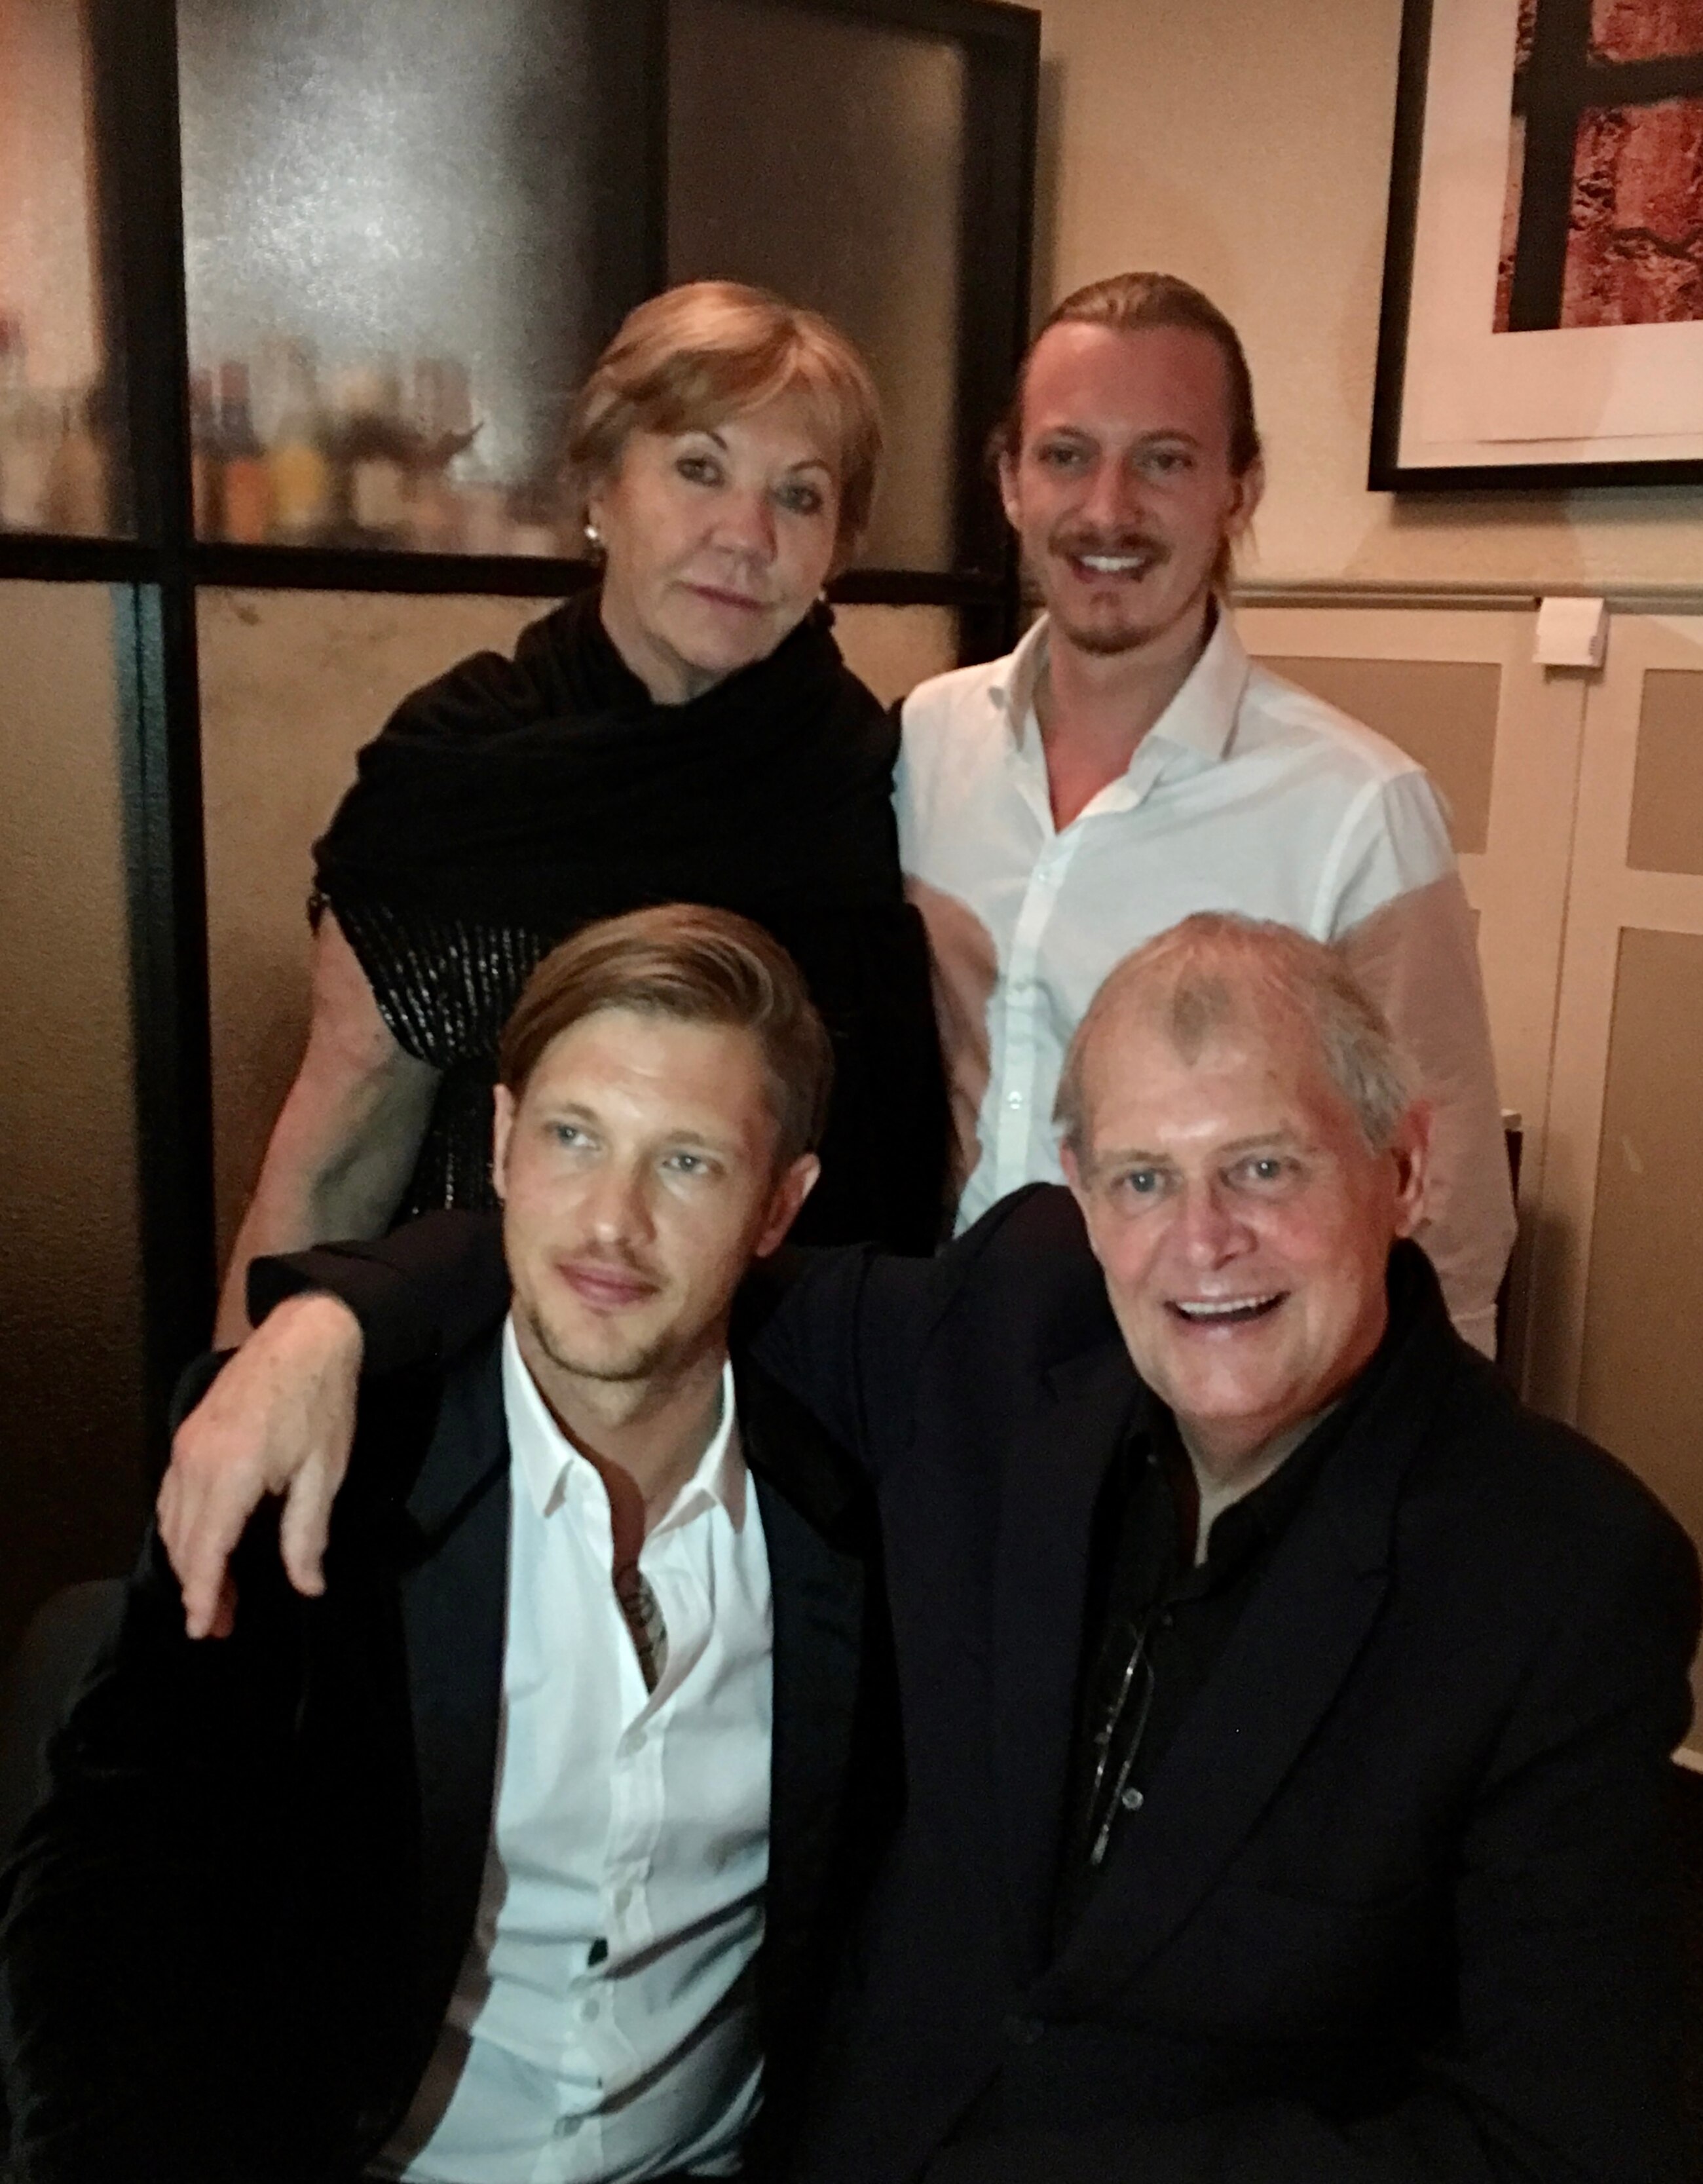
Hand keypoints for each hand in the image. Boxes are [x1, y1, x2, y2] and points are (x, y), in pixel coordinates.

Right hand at [158, 1292, 364, 1638]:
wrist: (305, 1334)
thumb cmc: (322, 1401)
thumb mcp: (325, 1471)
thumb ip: (307, 1534)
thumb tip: (308, 1586)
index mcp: (231, 1472)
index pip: (205, 1550)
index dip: (202, 1595)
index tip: (202, 1630)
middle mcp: (195, 1461)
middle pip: (182, 1542)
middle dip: (198, 1587)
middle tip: (223, 1622)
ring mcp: (185, 1446)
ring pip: (171, 1521)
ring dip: (190, 1561)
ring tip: (219, 1594)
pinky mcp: (186, 1435)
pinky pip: (171, 1495)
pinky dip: (183, 1529)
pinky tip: (206, 1545)